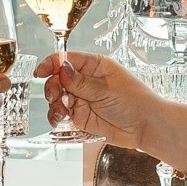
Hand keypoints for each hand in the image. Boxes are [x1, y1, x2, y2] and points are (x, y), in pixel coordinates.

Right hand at [31, 50, 180, 164]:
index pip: (66, 59)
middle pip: (57, 78)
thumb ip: (81, 81)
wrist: (146, 126)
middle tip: (55, 95)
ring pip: (57, 97)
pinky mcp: (81, 116)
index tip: (41, 72)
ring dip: (53, 103)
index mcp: (95, 65)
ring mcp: (82, 98)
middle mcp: (86, 80)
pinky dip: (57, 116)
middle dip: (52, 86)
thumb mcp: (107, 89)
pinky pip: (62, 113)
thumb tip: (61, 68)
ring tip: (60, 111)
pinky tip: (59, 118)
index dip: (51, 64)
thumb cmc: (136, 101)